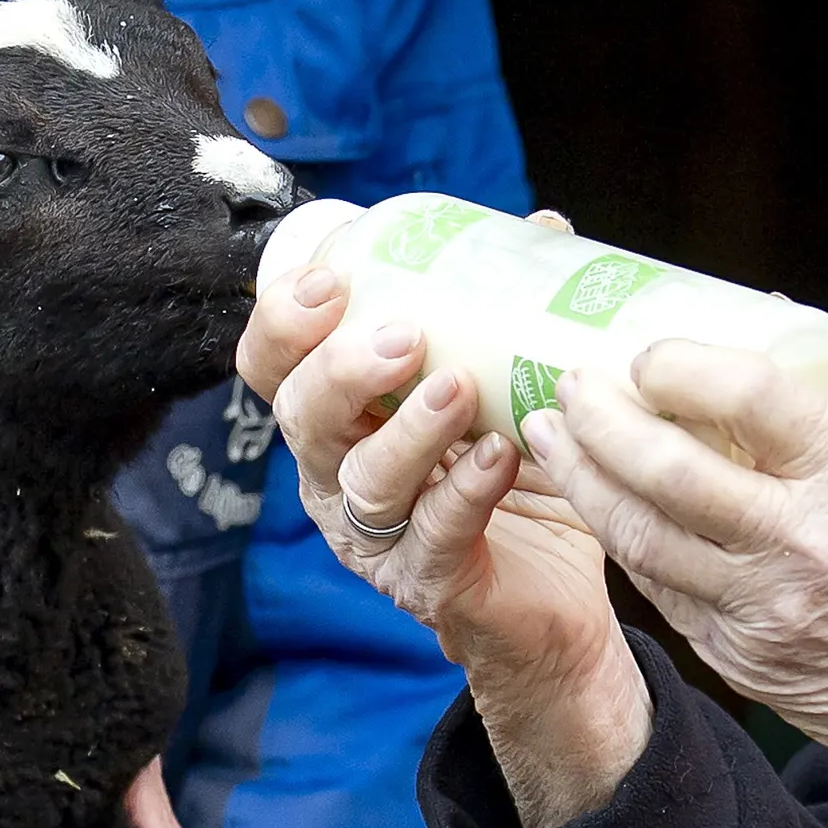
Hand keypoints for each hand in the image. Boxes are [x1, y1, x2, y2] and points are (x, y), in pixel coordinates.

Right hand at [241, 218, 649, 824]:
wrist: (554, 602)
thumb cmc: (509, 480)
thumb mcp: (497, 387)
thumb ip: (502, 316)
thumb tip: (542, 225)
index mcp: (339, 419)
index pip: (273, 365)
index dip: (281, 321)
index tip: (329, 279)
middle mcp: (339, 477)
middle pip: (302, 418)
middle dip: (342, 370)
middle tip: (402, 336)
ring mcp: (378, 538)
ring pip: (364, 481)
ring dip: (409, 430)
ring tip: (457, 389)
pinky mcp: (429, 584)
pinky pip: (435, 536)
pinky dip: (466, 491)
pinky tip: (499, 455)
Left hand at [530, 342, 827, 789]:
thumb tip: (764, 306)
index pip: (750, 397)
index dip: (682, 365)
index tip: (647, 352)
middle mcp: (807, 542)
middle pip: (669, 470)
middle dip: (601, 419)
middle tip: (571, 383)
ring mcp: (765, 608)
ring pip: (639, 535)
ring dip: (581, 478)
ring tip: (552, 434)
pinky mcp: (739, 657)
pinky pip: (656, 586)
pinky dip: (619, 536)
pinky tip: (595, 500)